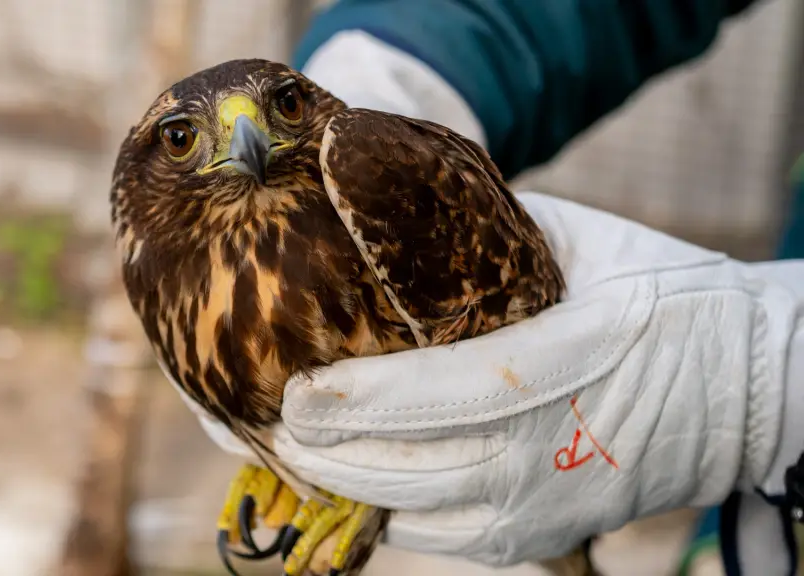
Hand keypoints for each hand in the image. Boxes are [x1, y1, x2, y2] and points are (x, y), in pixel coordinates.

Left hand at [175, 192, 802, 566]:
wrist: (740, 389)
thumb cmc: (662, 299)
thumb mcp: (582, 242)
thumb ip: (491, 235)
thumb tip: (400, 221)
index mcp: (560, 362)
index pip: (442, 394)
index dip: (362, 402)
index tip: (298, 394)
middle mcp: (545, 450)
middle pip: (407, 470)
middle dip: (324, 453)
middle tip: (269, 421)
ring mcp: (542, 505)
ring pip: (413, 517)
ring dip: (344, 488)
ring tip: (298, 450)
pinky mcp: (539, 535)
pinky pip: (440, 539)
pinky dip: (387, 514)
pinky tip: (354, 481)